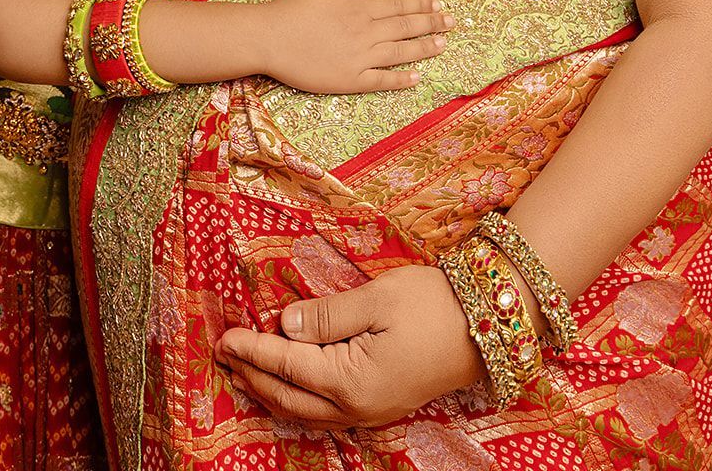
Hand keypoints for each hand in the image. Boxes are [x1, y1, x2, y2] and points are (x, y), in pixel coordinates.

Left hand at [216, 265, 482, 426]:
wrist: (486, 325)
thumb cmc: (432, 304)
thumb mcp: (376, 299)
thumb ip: (326, 315)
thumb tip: (284, 324)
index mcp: (352, 380)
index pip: (288, 365)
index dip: (253, 349)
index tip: (224, 336)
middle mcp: (357, 407)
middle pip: (290, 396)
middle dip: (253, 374)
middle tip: (224, 354)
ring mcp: (371, 412)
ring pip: (306, 410)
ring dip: (272, 390)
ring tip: (246, 369)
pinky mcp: (382, 406)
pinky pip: (326, 412)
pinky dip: (299, 397)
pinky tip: (291, 383)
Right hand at [259, 0, 452, 93]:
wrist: (268, 38)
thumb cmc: (289, 9)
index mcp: (358, 8)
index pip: (398, 4)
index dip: (421, 4)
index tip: (438, 4)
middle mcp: (365, 31)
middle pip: (406, 26)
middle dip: (432, 23)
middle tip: (453, 22)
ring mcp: (359, 57)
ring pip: (400, 52)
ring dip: (425, 48)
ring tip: (443, 45)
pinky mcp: (350, 80)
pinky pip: (382, 80)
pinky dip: (401, 78)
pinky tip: (417, 77)